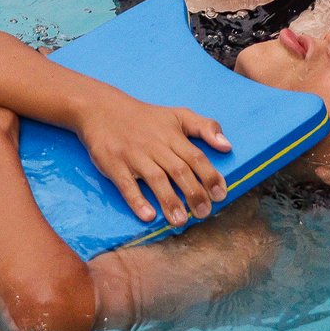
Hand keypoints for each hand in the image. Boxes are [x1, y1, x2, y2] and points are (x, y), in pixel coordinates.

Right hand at [77, 96, 231, 226]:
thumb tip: (227, 147)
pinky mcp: (114, 164)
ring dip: (169, 201)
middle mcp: (155, 145)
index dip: (210, 177)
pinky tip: (148, 215)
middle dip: (194, 193)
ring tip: (180, 221)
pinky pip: (126, 184)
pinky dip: (137, 200)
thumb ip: (205, 127)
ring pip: (155, 179)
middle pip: (179, 170)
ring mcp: (134, 155)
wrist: (101, 109)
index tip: (220, 195)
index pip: (196, 157)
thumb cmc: (145, 117)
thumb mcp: (177, 115)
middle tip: (204, 213)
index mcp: (172, 135)